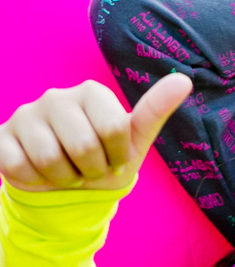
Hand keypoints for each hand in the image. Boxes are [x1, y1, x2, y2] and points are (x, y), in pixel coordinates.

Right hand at [0, 73, 191, 192]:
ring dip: (65, 178)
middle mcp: (57, 96)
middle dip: (91, 171)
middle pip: (83, 147)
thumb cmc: (105, 162)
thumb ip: (155, 112)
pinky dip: (36, 179)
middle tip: (89, 167)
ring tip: (67, 170)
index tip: (115, 158)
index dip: (118, 157)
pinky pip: (20, 166)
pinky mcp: (3, 134)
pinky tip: (39, 171)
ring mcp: (26, 113)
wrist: (67, 188)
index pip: (115, 129)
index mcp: (93, 94)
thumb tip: (184, 79)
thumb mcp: (134, 143)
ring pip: (50, 159)